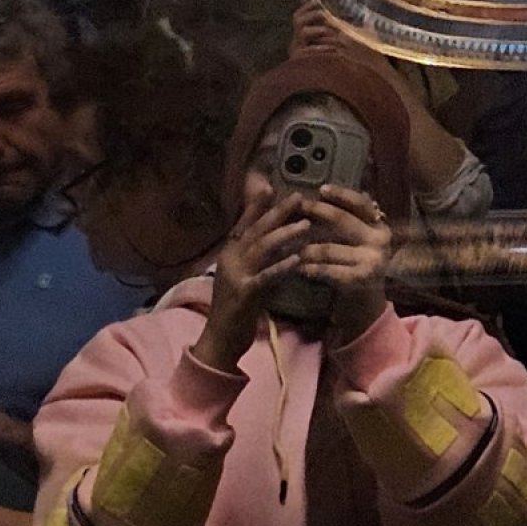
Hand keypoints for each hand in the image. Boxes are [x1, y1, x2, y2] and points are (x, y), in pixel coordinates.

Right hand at [198, 186, 313, 370]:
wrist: (220, 340)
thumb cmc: (237, 308)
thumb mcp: (246, 276)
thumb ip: (258, 258)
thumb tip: (275, 238)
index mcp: (229, 254)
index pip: (245, 223)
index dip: (258, 205)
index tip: (272, 185)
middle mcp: (230, 260)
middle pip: (255, 230)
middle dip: (277, 212)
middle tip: (299, 197)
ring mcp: (235, 276)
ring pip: (261, 248)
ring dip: (284, 234)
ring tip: (306, 224)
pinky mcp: (243, 293)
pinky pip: (265, 276)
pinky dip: (282, 266)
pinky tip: (297, 259)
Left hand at [291, 185, 392, 343]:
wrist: (365, 304)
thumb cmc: (355, 265)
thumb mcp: (359, 240)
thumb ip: (350, 218)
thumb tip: (325, 193)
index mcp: (379, 226)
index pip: (361, 204)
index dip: (342, 195)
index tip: (321, 189)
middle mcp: (379, 240)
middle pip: (343, 221)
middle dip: (317, 212)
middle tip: (296, 208)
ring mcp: (371, 260)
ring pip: (329, 248)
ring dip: (304, 246)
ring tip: (286, 243)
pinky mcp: (359, 279)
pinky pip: (327, 270)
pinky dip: (309, 268)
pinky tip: (296, 267)